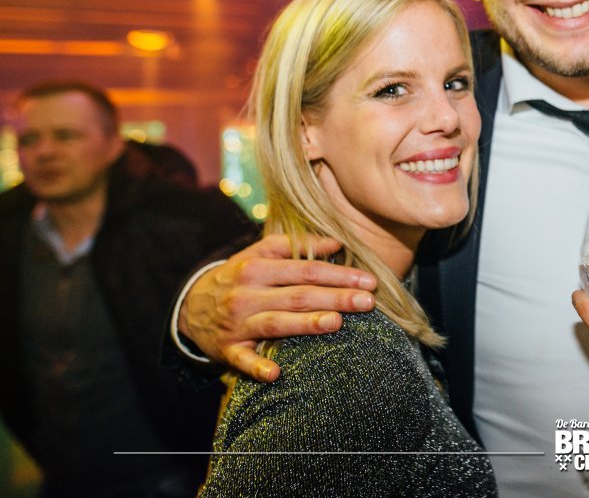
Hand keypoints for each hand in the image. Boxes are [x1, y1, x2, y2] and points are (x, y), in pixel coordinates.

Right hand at [178, 234, 376, 381]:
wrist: (190, 305)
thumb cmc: (238, 276)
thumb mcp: (259, 253)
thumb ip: (296, 245)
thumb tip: (335, 243)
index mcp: (258, 268)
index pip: (306, 270)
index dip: (339, 275)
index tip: (369, 281)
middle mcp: (247, 294)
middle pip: (298, 296)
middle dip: (335, 298)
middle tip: (368, 302)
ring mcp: (237, 323)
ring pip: (276, 323)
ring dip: (306, 323)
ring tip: (336, 322)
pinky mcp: (228, 349)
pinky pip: (243, 360)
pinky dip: (257, 367)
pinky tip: (276, 373)